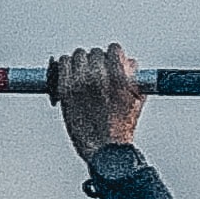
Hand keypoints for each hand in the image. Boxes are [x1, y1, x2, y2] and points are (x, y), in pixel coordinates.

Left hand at [51, 42, 145, 160]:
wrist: (103, 149)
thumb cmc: (120, 128)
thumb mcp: (137, 101)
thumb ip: (135, 78)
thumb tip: (129, 63)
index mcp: (118, 78)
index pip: (114, 49)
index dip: (114, 56)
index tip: (112, 63)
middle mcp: (98, 77)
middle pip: (95, 52)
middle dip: (98, 62)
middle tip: (98, 73)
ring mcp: (79, 83)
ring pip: (77, 55)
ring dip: (81, 62)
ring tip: (84, 75)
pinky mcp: (65, 90)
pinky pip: (62, 63)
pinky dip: (66, 66)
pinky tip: (71, 75)